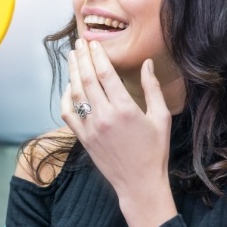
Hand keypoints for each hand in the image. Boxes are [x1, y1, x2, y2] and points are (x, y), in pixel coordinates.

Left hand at [61, 40, 176, 226]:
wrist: (140, 184)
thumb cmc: (155, 150)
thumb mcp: (161, 117)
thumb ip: (152, 88)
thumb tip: (147, 64)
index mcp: (125, 108)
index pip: (106, 73)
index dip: (97, 55)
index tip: (93, 43)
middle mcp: (104, 115)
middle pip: (87, 79)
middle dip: (82, 58)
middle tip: (79, 43)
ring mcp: (91, 127)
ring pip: (76, 93)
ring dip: (73, 72)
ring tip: (72, 57)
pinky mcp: (83, 138)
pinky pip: (68, 114)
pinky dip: (65, 98)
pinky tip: (68, 87)